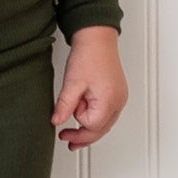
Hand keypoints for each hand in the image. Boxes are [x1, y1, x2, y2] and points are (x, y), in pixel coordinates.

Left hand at [53, 27, 127, 149]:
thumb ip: (65, 105)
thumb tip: (57, 122)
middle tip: (67, 140)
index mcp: (109, 101)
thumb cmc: (88, 56)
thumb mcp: (72, 82)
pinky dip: (95, 117)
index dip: (77, 124)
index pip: (92, 126)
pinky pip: (107, 113)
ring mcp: (120, 98)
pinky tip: (84, 117)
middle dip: (84, 136)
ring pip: (105, 123)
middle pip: (101, 129)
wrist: (97, 37)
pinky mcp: (117, 93)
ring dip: (89, 128)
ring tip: (73, 133)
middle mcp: (118, 102)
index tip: (63, 125)